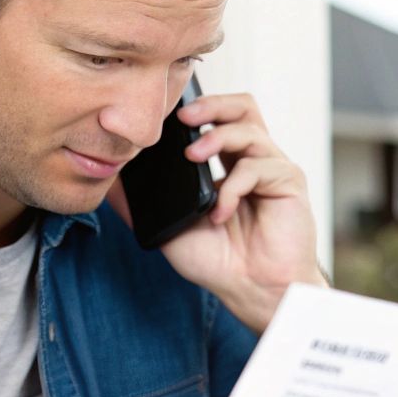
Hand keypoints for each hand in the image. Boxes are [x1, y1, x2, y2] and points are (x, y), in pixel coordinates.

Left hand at [107, 91, 326, 330]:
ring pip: (249, 128)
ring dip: (216, 137)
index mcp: (229, 166)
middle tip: (183, 117)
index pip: (219, 118)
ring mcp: (273, 169)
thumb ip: (142, 204)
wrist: (253, 292)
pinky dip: (233, 187)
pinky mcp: (289, 182)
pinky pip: (258, 167)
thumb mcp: (169, 229)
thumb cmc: (220, 263)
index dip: (197, 109)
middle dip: (211, 103)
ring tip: (193, 157)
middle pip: (242, 106)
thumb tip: (108, 182)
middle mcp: (254, 161)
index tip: (165, 116)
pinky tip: (220, 213)